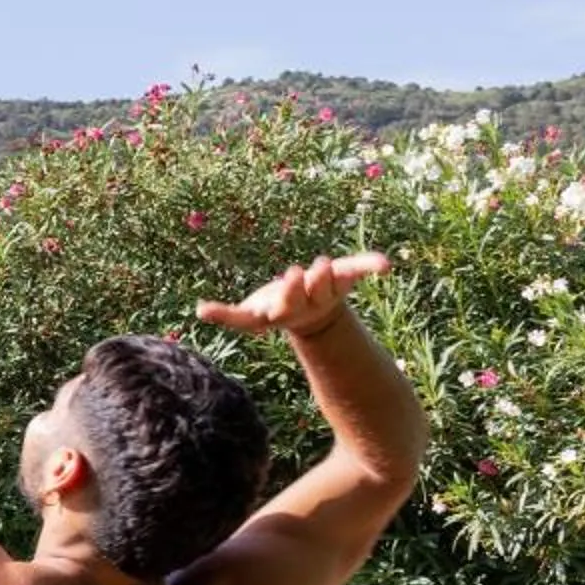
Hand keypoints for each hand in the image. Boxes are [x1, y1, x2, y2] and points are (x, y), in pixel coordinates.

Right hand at [195, 252, 387, 337]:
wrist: (316, 319)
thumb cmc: (278, 310)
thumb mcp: (252, 317)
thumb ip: (228, 315)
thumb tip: (198, 311)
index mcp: (284, 312)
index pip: (282, 308)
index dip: (281, 300)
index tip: (278, 297)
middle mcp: (307, 303)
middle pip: (303, 296)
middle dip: (300, 286)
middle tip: (297, 273)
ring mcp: (327, 291)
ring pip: (328, 284)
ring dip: (327, 277)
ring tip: (323, 265)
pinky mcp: (342, 277)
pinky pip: (358, 269)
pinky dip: (371, 266)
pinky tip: (386, 265)